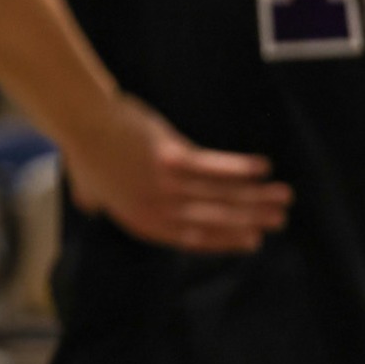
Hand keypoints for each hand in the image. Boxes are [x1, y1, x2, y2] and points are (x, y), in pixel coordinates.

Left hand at [64, 96, 291, 252]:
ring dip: (256, 197)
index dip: (225, 241)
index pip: (192, 238)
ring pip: (221, 196)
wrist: (82, 121)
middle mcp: (156, 210)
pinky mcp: (171, 159)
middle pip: (214, 219)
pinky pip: (214, 168)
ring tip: (283, 197)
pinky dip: (240, 169)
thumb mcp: (86, 188)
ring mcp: (165, 186)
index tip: (251, 242)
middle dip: (251, 221)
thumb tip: (89, 207)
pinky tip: (263, 169)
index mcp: (140, 221)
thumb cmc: (83, 151)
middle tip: (279, 221)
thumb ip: (95, 202)